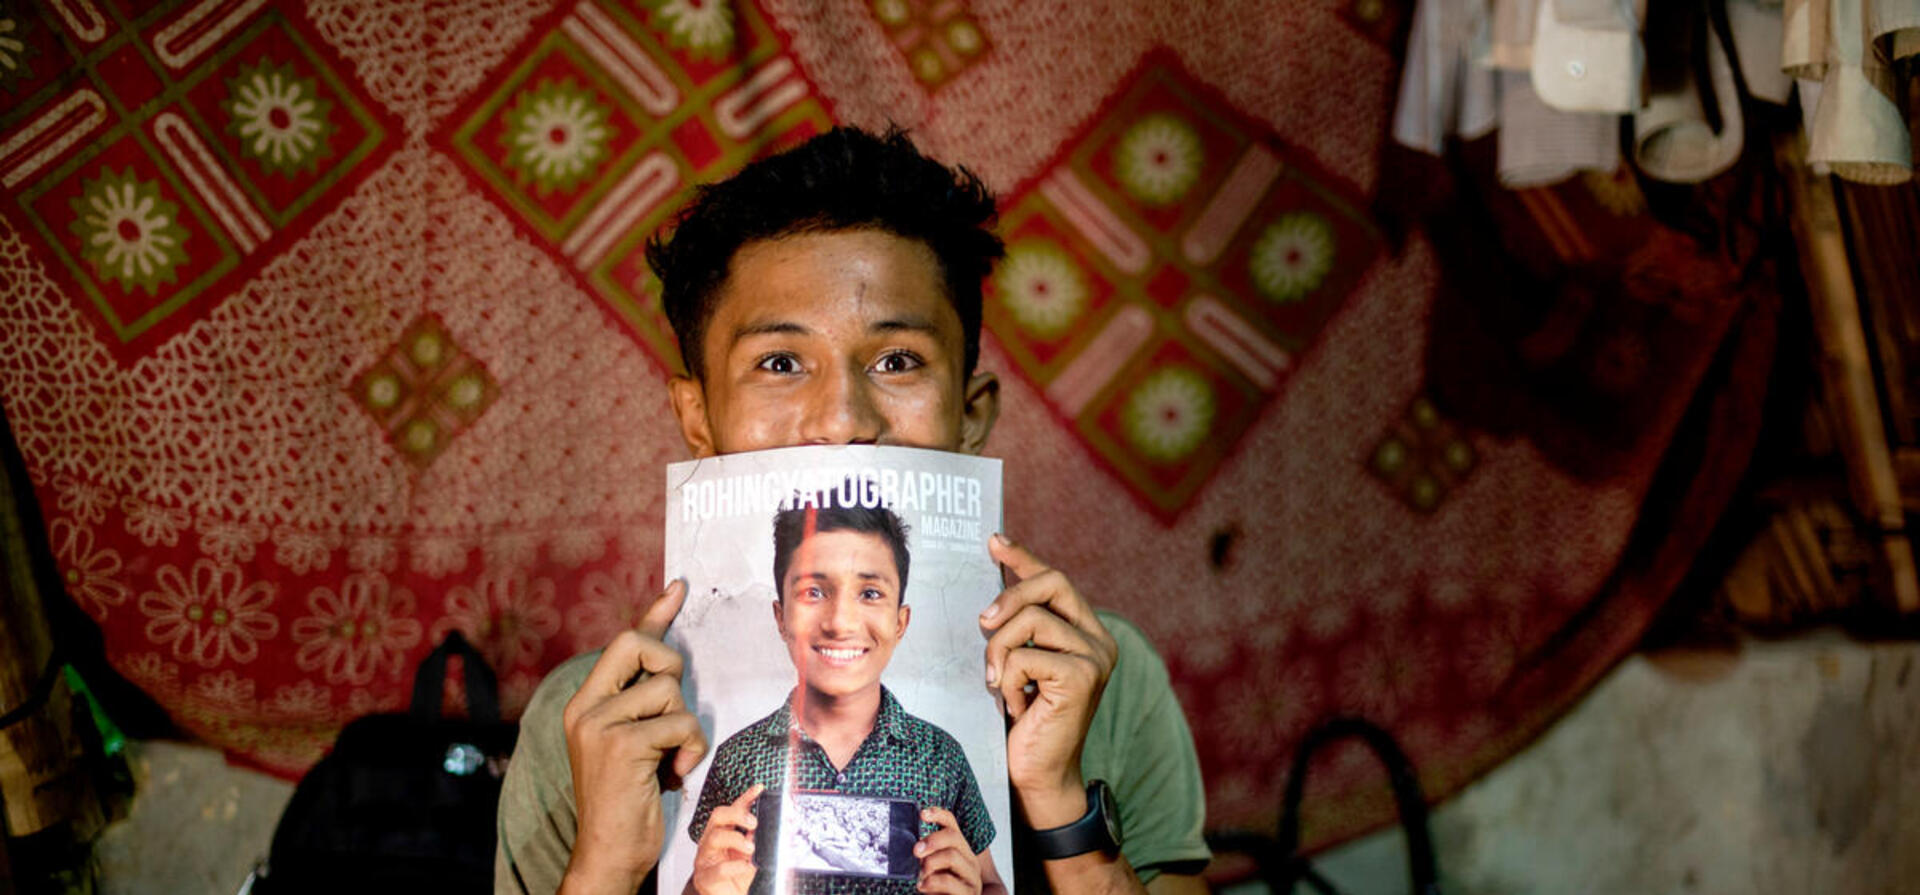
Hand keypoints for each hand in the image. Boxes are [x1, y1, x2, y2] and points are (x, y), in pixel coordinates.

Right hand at [559, 580, 707, 893]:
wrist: (609, 851)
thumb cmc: (630, 800)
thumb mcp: (634, 743)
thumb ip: (645, 706)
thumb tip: (672, 667)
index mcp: (586, 703)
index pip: (623, 644)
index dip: (655, 615)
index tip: (679, 588)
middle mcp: (585, 707)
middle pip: (638, 645)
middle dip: (670, 667)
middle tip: (672, 712)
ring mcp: (598, 724)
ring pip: (669, 690)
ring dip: (685, 726)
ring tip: (670, 759)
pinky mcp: (620, 744)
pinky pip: (679, 724)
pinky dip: (689, 749)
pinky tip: (674, 773)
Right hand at [691, 784, 762, 894]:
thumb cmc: (736, 877)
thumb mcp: (749, 855)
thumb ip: (754, 841)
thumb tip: (764, 828)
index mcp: (723, 833)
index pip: (732, 810)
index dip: (745, 798)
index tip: (759, 789)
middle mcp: (711, 842)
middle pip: (718, 816)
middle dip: (736, 814)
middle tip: (754, 822)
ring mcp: (705, 858)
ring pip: (715, 837)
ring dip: (737, 840)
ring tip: (751, 848)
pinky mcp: (705, 877)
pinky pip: (719, 868)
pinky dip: (735, 866)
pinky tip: (746, 866)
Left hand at [915, 806, 981, 894]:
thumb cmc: (939, 890)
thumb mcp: (931, 870)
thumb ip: (926, 856)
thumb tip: (910, 845)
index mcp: (959, 849)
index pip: (951, 824)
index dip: (938, 814)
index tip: (922, 813)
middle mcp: (968, 859)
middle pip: (953, 837)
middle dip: (933, 840)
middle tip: (915, 850)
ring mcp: (971, 876)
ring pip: (953, 856)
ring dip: (931, 862)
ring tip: (920, 872)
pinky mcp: (968, 893)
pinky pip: (950, 881)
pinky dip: (933, 881)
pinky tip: (922, 885)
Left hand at [980, 534, 1118, 828]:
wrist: (1037, 774)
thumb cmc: (1024, 719)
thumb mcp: (1019, 663)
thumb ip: (1019, 627)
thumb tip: (993, 583)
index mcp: (1087, 632)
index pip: (1056, 578)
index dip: (1024, 557)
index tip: (994, 541)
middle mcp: (1099, 640)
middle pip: (1051, 583)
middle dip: (1008, 597)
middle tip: (981, 624)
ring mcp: (1095, 657)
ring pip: (1029, 621)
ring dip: (999, 652)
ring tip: (999, 683)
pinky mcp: (1082, 677)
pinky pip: (1024, 655)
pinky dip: (1006, 679)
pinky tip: (1015, 705)